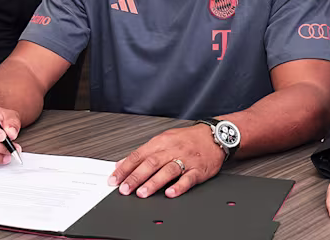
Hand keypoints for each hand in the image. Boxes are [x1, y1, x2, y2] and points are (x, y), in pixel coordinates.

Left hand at [108, 124, 222, 198]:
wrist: (214, 135)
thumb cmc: (187, 139)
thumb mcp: (163, 140)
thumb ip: (143, 153)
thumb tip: (121, 164)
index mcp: (161, 142)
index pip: (138, 155)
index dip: (125, 168)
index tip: (114, 179)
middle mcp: (172, 150)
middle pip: (151, 163)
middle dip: (136, 177)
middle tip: (124, 189)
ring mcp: (186, 160)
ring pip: (168, 170)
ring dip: (154, 182)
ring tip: (142, 193)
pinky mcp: (199, 169)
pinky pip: (188, 178)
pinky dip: (179, 186)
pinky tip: (170, 193)